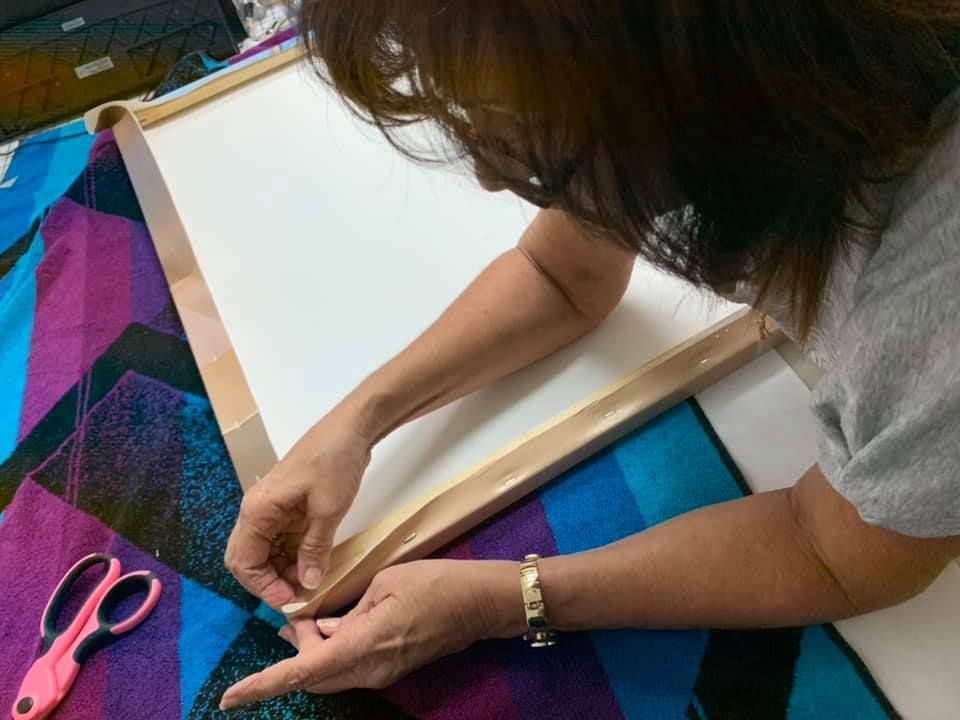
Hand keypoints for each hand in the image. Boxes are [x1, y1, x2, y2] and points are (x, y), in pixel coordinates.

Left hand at [218, 559, 524, 708]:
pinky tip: (333, 626)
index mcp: (364, 646)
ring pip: (330, 673)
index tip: (231, 697)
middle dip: (293, 655)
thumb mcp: (384, 584)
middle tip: (292, 620)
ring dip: (312, 652)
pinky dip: (332, 651)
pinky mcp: (391, 668)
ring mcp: (382, 673)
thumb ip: (347, 611)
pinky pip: (349, 667)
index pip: (302, 672)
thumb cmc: (436, 584)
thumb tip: (323, 630)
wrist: (481, 604)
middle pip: (313, 676)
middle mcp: (370, 670)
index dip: (263, 686)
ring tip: (308, 620)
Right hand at [224, 410, 371, 607]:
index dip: (263, 587)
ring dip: (281, 570)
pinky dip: (291, 555)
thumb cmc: (334, 463)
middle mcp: (257, 511)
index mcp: (257, 511)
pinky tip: (312, 564)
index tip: (290, 599)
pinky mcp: (287, 507)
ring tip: (308, 582)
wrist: (350, 429)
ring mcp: (271, 508)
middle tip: (296, 595)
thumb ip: (314, 549)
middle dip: (268, 581)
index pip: (243, 562)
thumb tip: (307, 584)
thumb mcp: (328, 510)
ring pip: (264, 551)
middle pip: (247, 559)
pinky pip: (280, 539)